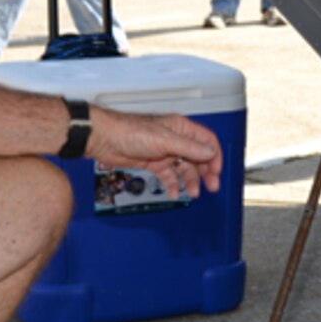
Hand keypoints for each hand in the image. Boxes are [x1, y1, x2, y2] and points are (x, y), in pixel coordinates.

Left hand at [89, 108, 221, 197]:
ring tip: (193, 193)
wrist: (104, 139)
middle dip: (206, 172)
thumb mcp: (165, 140)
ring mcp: (164, 152)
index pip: (206, 142)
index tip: (216, 171)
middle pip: (198, 157)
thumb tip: (210, 152)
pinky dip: (173, 185)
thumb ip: (189, 147)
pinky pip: (168, 176)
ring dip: (190, 181)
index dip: (214, 156)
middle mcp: (175, 140)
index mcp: (181, 129)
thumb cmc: (129, 130)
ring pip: (184, 168)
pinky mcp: (153, 163)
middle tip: (211, 186)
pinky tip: (173, 192)